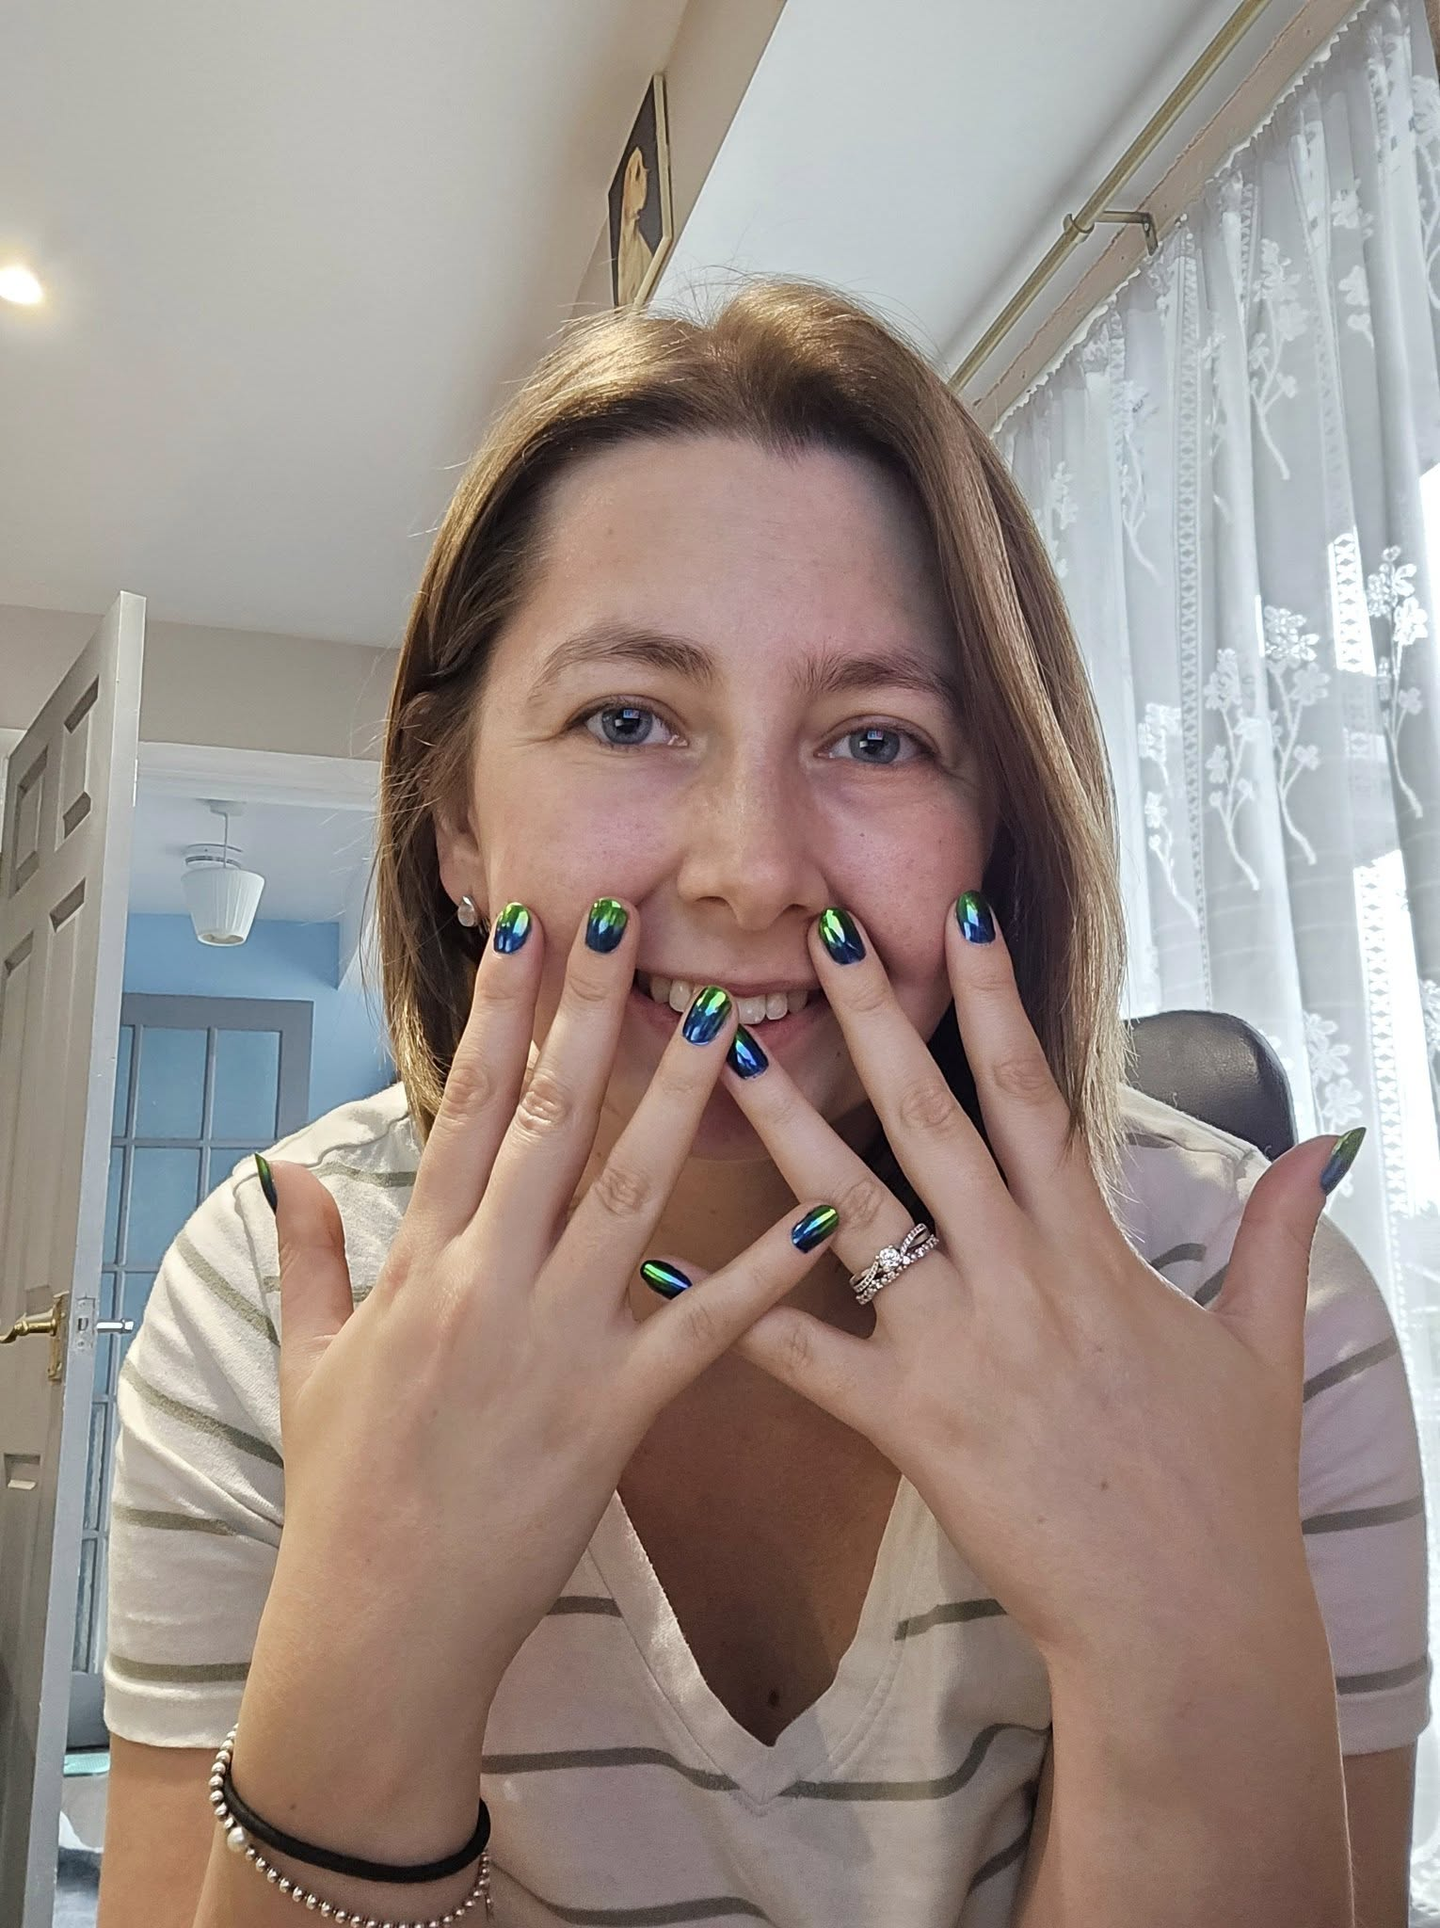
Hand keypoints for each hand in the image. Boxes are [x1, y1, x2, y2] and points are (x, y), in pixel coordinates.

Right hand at [243, 898, 838, 1771]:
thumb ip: (309, 1255)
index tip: (529, 926)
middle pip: (547, 1119)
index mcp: (420, 1259)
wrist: (380, 1621)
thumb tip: (287, 1168)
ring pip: (629, 1193)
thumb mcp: (308, 1363)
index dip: (498, 1008)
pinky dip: (762, 1272)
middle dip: (591, 1012)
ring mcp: (556, 1339)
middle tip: (632, 920)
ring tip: (729, 1017)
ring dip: (682, 1100)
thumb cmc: (345, 1492)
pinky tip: (816, 1213)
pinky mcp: (617, 1409)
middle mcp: (488, 1278)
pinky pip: (703, 1327)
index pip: (461, 1103)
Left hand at [673, 896, 1354, 1686]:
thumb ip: (1276, 1236)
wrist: (1188, 1623)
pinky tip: (661, 1264)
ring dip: (787, 1129)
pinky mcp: (913, 1426)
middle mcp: (1018, 1277)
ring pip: (858, 1213)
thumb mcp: (1264, 1349)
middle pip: (933, 1122)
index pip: (1037, 1092)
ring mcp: (960, 1347)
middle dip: (875, 1021)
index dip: (997, 996)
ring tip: (726, 1054)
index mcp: (1091, 1248)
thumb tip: (1322, 1145)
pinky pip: (807, 1358)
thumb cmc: (1223, 1490)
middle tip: (818, 936)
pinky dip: (735, 1310)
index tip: (959, 913)